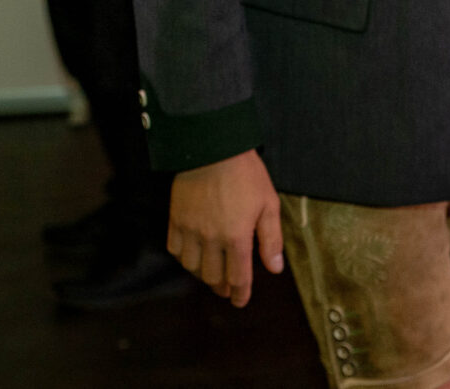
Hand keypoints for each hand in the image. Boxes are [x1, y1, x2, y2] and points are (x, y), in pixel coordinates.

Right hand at [167, 149, 284, 306]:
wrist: (213, 148)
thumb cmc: (245, 174)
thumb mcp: (268, 203)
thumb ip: (271, 238)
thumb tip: (274, 268)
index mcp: (237, 237)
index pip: (238, 277)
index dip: (240, 293)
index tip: (240, 301)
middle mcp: (211, 239)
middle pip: (213, 277)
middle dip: (222, 286)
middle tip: (228, 288)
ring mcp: (190, 230)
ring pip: (192, 267)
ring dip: (203, 274)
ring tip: (211, 273)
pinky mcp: (175, 220)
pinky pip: (175, 250)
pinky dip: (184, 258)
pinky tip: (192, 255)